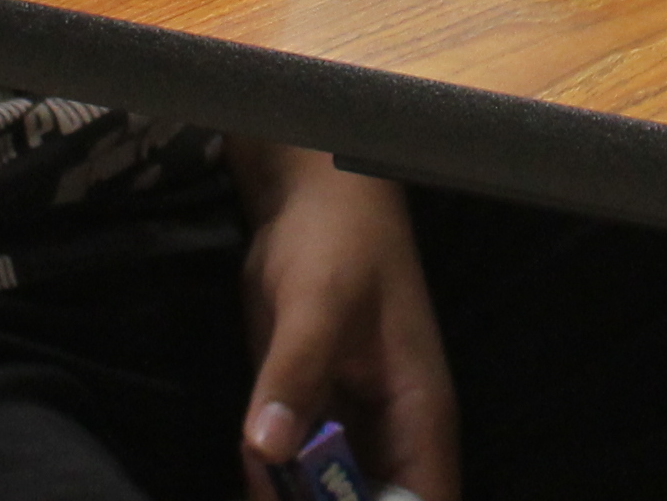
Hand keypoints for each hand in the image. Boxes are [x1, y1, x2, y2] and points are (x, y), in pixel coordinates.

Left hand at [236, 147, 457, 500]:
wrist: (308, 195)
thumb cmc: (337, 241)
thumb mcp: (318, 304)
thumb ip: (295, 376)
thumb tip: (267, 450)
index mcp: (418, 416)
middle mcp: (390, 435)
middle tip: (272, 490)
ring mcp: (348, 427)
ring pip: (329, 498)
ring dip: (291, 500)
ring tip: (257, 479)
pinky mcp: (309, 415)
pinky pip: (294, 474)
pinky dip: (271, 485)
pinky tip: (247, 474)